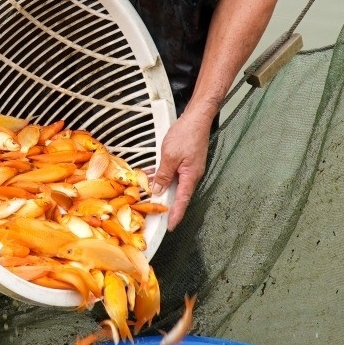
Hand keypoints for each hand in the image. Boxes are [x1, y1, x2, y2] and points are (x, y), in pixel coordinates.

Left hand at [152, 110, 212, 226]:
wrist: (196, 118)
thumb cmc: (186, 134)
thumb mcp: (170, 156)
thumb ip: (163, 174)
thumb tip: (158, 190)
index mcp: (190, 176)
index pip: (182, 200)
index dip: (176, 214)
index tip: (170, 226)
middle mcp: (191, 175)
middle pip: (177, 194)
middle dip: (166, 204)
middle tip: (154, 214)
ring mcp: (188, 168)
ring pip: (173, 183)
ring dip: (161, 188)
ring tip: (147, 195)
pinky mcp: (184, 161)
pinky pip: (172, 173)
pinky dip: (161, 175)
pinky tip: (149, 175)